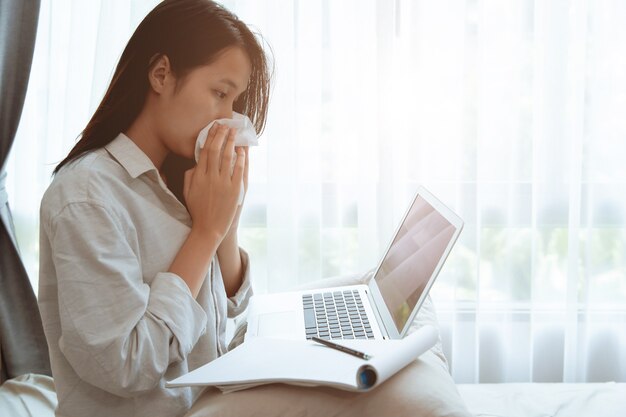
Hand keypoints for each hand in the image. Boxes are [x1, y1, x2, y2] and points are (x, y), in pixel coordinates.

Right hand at [183, 123, 244, 241]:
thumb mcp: (188, 192)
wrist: (208, 228)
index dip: (210, 138)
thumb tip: (195, 163)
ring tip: (234, 133)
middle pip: (216, 151)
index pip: (204, 152)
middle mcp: (210, 178)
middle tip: (226, 125)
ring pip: (227, 158)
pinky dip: (241, 158)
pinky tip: (242, 150)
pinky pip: (239, 170)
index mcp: (198, 176)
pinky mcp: (234, 190)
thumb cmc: (198, 210)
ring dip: (231, 143)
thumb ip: (189, 176)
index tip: (214, 128)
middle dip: (221, 136)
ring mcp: (223, 183)